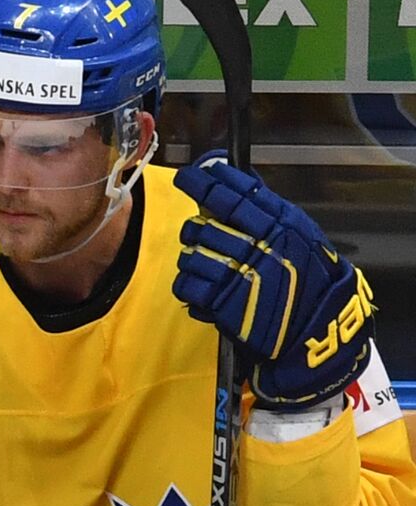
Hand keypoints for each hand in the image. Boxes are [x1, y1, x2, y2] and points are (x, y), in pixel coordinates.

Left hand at [173, 156, 374, 408]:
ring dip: (192, 257)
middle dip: (195, 227)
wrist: (318, 330)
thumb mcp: (300, 236)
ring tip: (205, 263)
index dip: (207, 182)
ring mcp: (238, 275)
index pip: (235, 195)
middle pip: (204, 225)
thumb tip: (234, 182)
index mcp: (280, 226)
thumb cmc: (311, 279)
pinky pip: (186, 284)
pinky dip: (188, 283)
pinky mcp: (222, 303)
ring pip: (191, 253)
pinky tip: (199, 286)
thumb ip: (269, 211)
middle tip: (199, 231)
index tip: (189, 175)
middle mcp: (258, 246)